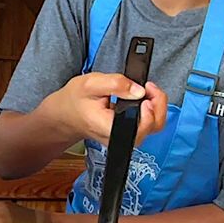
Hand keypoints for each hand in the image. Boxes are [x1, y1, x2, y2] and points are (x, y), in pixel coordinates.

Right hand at [38, 73, 167, 145]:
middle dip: (158, 103)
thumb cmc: (75, 100)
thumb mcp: (90, 83)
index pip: (140, 128)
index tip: (145, 91)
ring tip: (145, 90)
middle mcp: (119, 138)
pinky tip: (142, 97)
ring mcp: (125, 138)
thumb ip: (116, 84)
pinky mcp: (128, 134)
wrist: (66, 114)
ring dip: (156, 105)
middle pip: (153, 127)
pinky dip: (150, 108)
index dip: (150, 110)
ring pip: (154, 126)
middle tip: (148, 86)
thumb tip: (139, 90)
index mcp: (108, 128)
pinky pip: (148, 124)